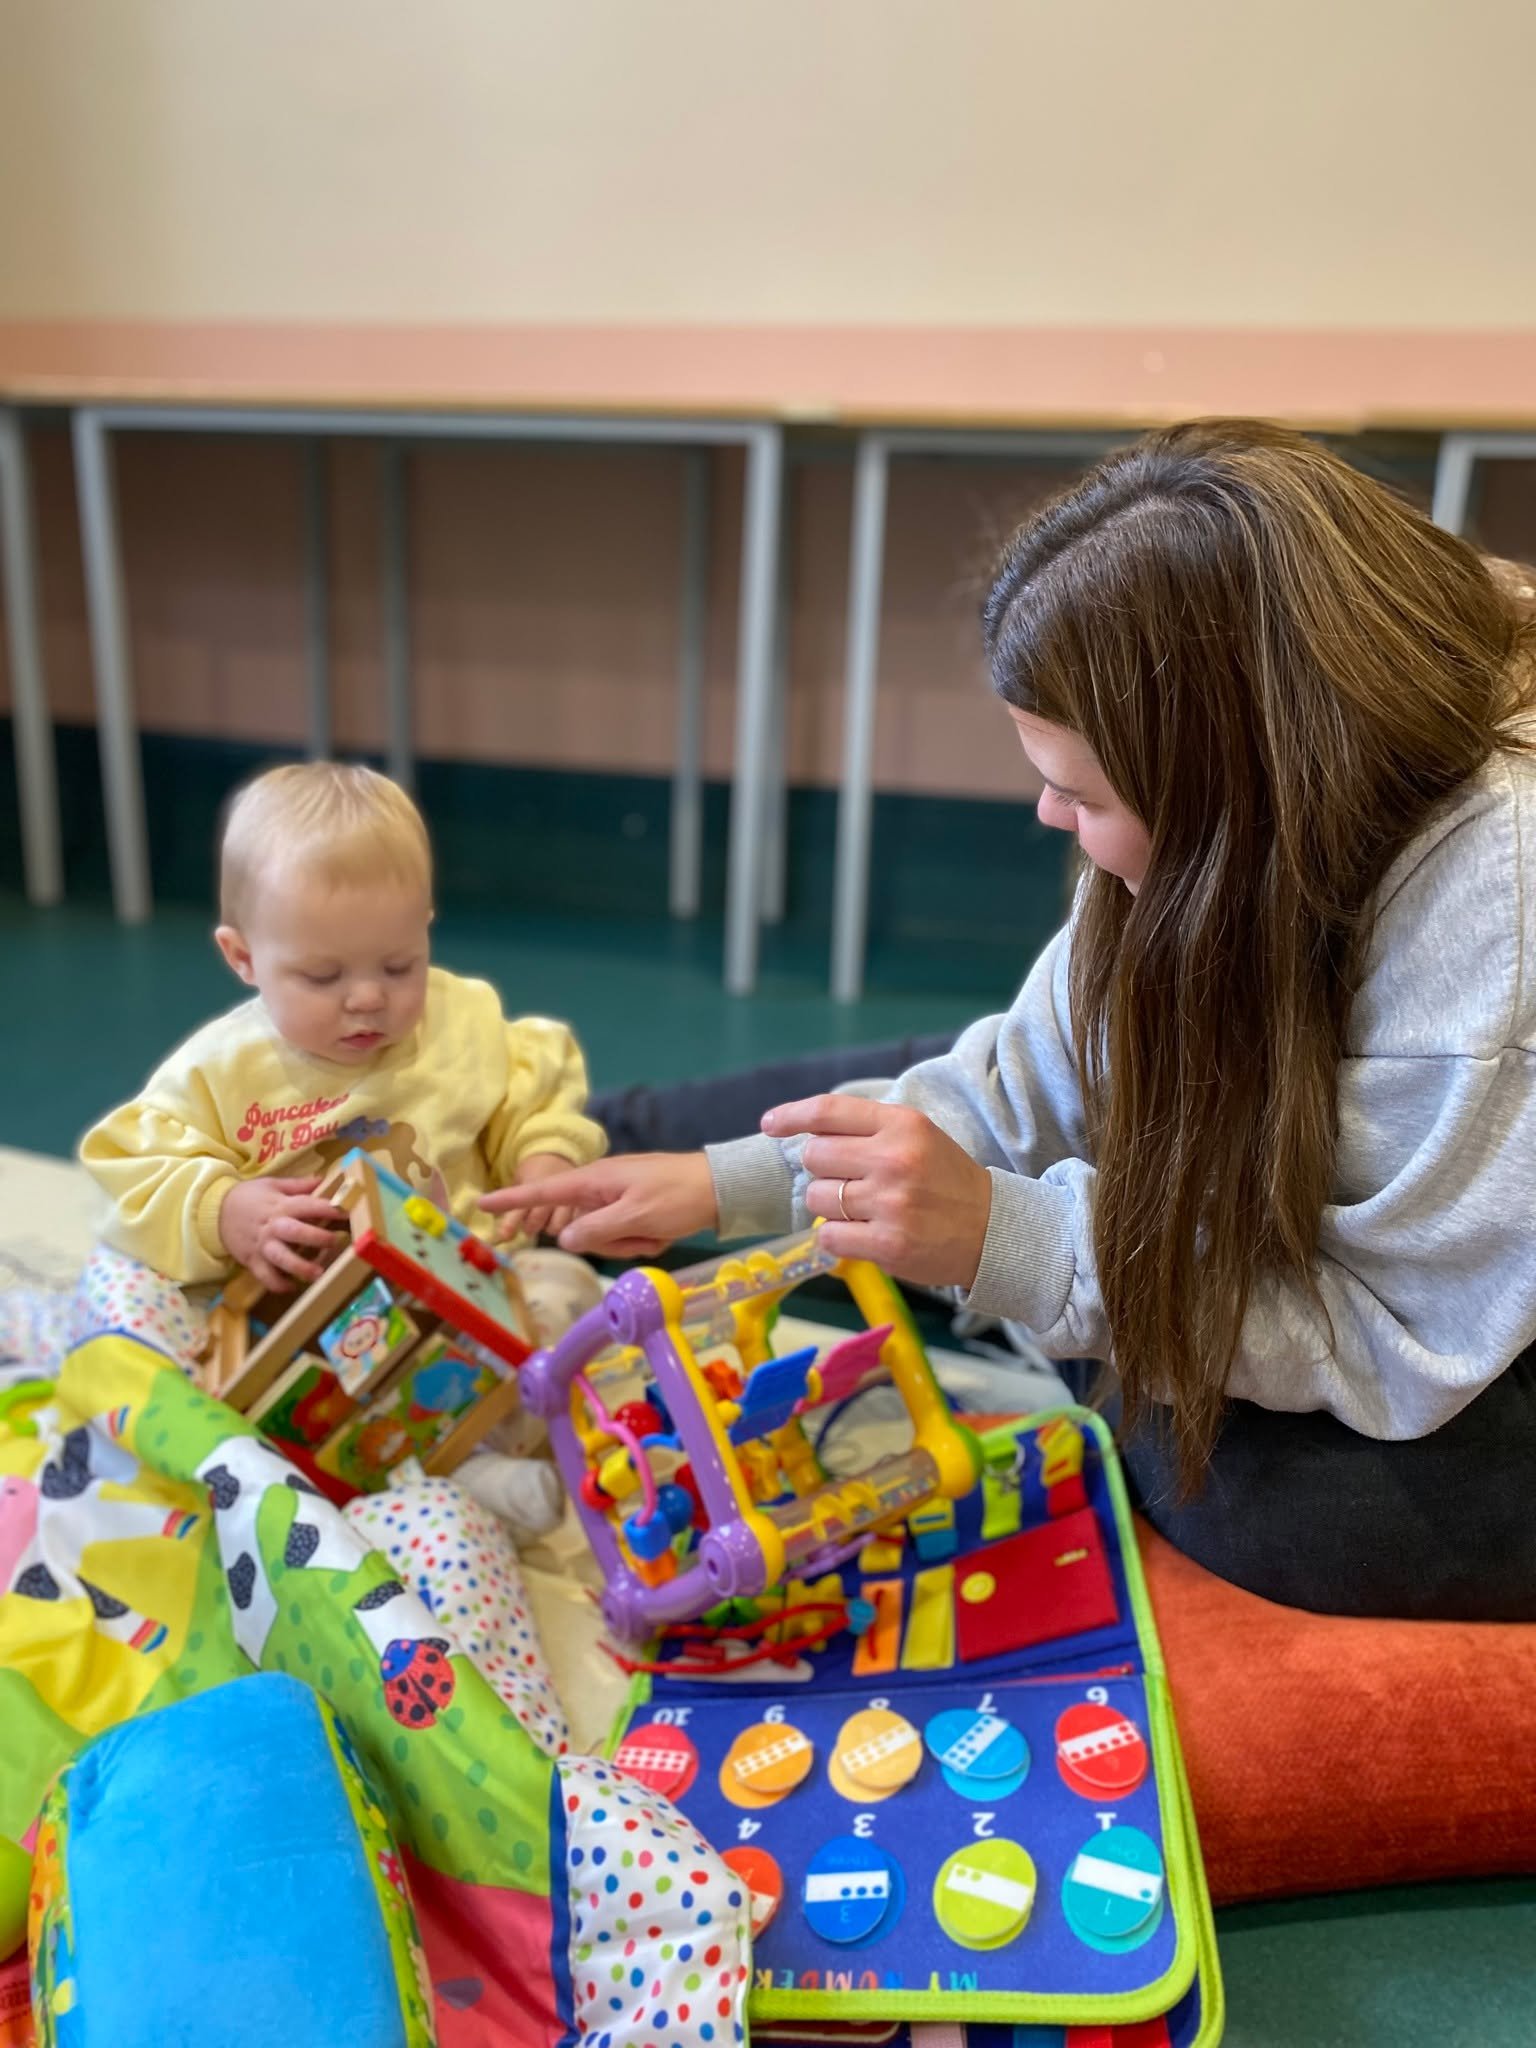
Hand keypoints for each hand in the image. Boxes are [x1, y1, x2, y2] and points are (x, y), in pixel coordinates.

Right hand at [219, 1176, 349, 1293]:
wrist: (214, 1212)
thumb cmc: (248, 1196)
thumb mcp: (272, 1184)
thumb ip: (299, 1185)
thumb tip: (325, 1179)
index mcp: (281, 1205)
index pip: (308, 1205)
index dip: (329, 1209)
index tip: (348, 1212)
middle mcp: (273, 1226)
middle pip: (296, 1233)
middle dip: (317, 1238)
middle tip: (335, 1242)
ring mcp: (263, 1246)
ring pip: (281, 1258)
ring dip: (300, 1266)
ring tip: (318, 1274)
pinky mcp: (253, 1261)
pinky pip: (266, 1277)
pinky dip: (278, 1284)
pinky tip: (292, 1286)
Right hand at [481, 1152, 716, 1257]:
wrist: (720, 1189)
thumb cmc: (678, 1196)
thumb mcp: (636, 1216)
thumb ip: (595, 1229)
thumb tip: (563, 1240)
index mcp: (595, 1180)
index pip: (543, 1191)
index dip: (512, 1199)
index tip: (480, 1201)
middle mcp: (600, 1188)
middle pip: (579, 1228)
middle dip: (610, 1241)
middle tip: (642, 1235)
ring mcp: (617, 1200)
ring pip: (602, 1237)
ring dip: (630, 1242)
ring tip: (656, 1232)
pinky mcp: (631, 1210)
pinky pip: (622, 1237)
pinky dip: (642, 1240)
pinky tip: (663, 1232)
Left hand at [762, 1094, 992, 1289]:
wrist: (993, 1230)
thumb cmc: (946, 1180)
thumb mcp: (918, 1136)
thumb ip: (868, 1130)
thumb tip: (806, 1134)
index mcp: (901, 1124)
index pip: (828, 1111)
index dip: (792, 1115)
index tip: (770, 1124)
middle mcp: (893, 1159)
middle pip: (815, 1156)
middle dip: (822, 1170)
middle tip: (849, 1181)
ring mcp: (890, 1203)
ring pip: (817, 1199)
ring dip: (830, 1207)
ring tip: (863, 1211)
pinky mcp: (888, 1245)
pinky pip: (829, 1237)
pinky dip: (837, 1238)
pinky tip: (862, 1235)